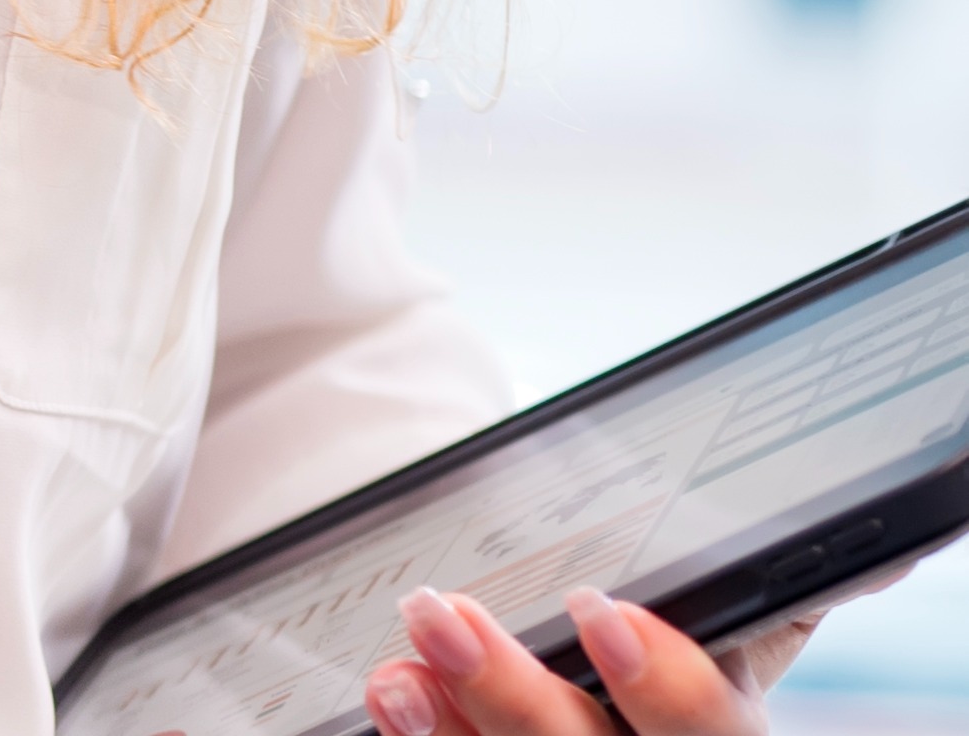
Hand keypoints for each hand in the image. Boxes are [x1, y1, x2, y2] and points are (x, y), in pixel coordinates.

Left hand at [361, 586, 817, 735]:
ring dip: (447, 730)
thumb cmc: (667, 640)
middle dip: (520, 701)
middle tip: (446, 615)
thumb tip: (882, 551)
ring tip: (395, 664)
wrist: (592, 663)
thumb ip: (775, 588)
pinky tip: (388, 702)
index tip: (603, 610)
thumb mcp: (732, 619)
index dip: (670, 689)